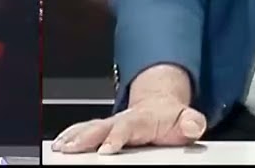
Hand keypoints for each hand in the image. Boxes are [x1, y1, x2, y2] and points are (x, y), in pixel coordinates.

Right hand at [50, 96, 206, 154]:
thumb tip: (193, 124)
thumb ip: (191, 122)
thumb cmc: (170, 118)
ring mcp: (111, 123)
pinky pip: (84, 129)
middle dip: (85, 138)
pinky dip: (71, 135)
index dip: (116, 138)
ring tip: (61, 147)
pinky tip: (61, 143)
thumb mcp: (186, 119)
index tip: (106, 150)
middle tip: (71, 148)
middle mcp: (122, 119)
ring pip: (89, 127)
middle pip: (100, 127)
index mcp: (141, 118)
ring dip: (74, 136)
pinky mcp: (103, 128)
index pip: (126, 128)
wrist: (160, 105)